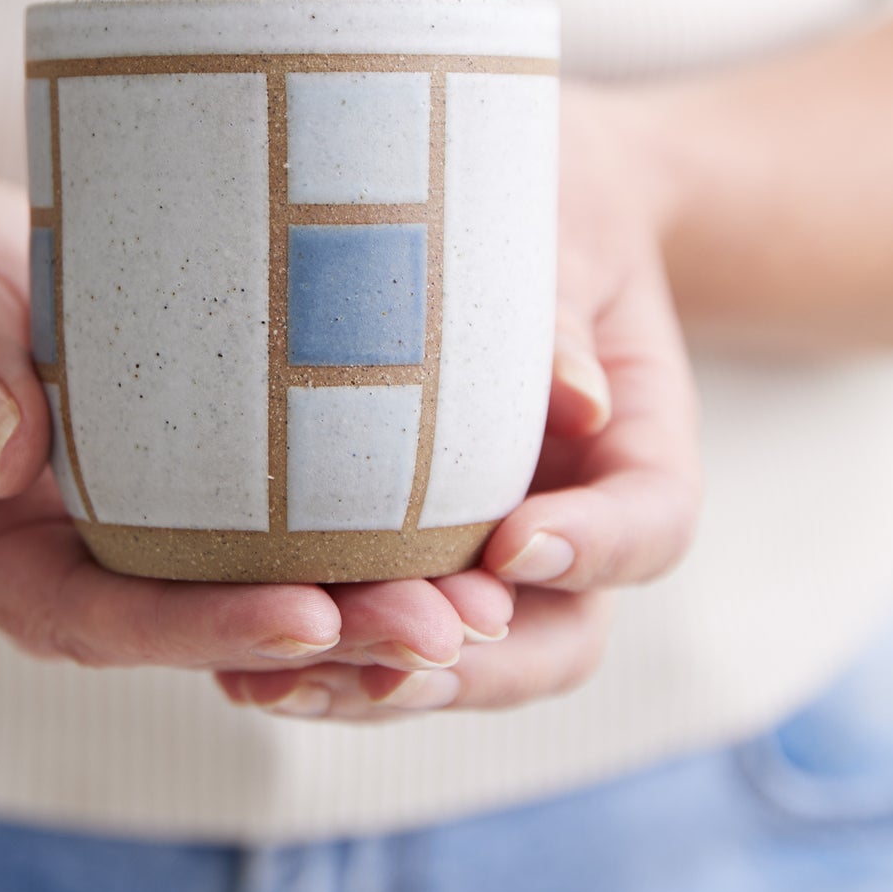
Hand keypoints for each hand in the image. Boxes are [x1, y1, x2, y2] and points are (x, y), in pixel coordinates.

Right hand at [0, 176, 497, 671]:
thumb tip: (0, 448)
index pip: (94, 621)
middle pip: (197, 634)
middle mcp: (67, 580)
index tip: (307, 618)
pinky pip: (273, 551)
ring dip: (366, 615)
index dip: (199, 629)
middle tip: (441, 630)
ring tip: (476, 607)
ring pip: (253, 605)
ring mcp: (134, 553)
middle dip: (324, 641)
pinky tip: (449, 548)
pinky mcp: (189, 514)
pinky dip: (356, 557)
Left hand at [214, 86, 701, 718]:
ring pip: (462, 664)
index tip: (516, 545)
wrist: (514, 216)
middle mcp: (568, 529)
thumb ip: (562, 315)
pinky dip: (321, 660)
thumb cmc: (545, 206)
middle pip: (556, 644)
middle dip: (475, 668)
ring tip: (284, 686)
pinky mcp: (408, 560)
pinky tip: (241, 669)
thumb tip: (575, 406)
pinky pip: (381, 632)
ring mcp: (486, 559)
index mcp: (636, 453)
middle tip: (395, 658)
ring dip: (378, 685)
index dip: (595, 551)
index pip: (651, 526)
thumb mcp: (564, 232)